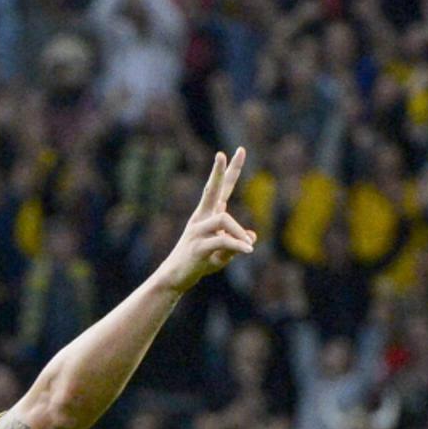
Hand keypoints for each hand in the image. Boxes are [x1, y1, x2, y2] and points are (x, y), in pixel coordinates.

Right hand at [157, 149, 256, 292]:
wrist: (176, 278)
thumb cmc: (199, 263)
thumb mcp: (223, 254)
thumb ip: (237, 244)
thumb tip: (251, 237)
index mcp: (207, 215)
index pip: (221, 188)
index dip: (229, 170)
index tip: (238, 150)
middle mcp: (201, 218)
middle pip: (212, 189)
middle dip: (219, 172)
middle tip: (223, 153)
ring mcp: (198, 231)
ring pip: (224, 219)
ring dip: (239, 233)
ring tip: (249, 248)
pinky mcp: (198, 246)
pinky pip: (223, 240)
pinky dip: (238, 245)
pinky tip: (249, 251)